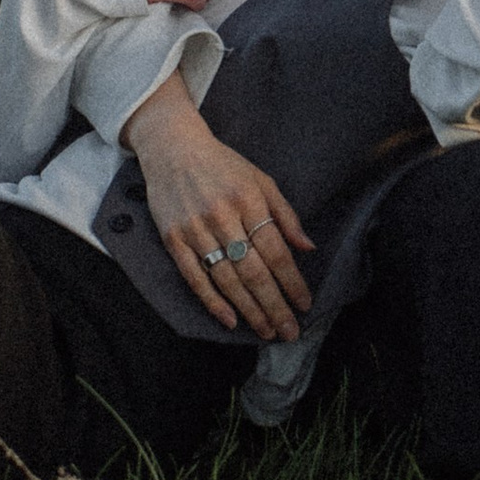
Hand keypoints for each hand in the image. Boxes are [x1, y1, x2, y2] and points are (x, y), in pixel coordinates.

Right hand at [121, 74, 312, 340]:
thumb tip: (307, 247)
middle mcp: (222, 216)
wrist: (172, 148)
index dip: (292, 282)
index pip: (276, 251)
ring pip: (226, 279)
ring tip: (266, 330)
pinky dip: (212, 302)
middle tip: (289, 331)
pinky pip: (194, 277)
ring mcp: (195, 229)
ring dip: (249, 310)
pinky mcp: (172, 239)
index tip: (305, 304)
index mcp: (248, 200)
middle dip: (274, 305)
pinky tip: (230, 320)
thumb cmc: (222, 165)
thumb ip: (285, 214)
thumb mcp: (260, 180)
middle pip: (253, 271)